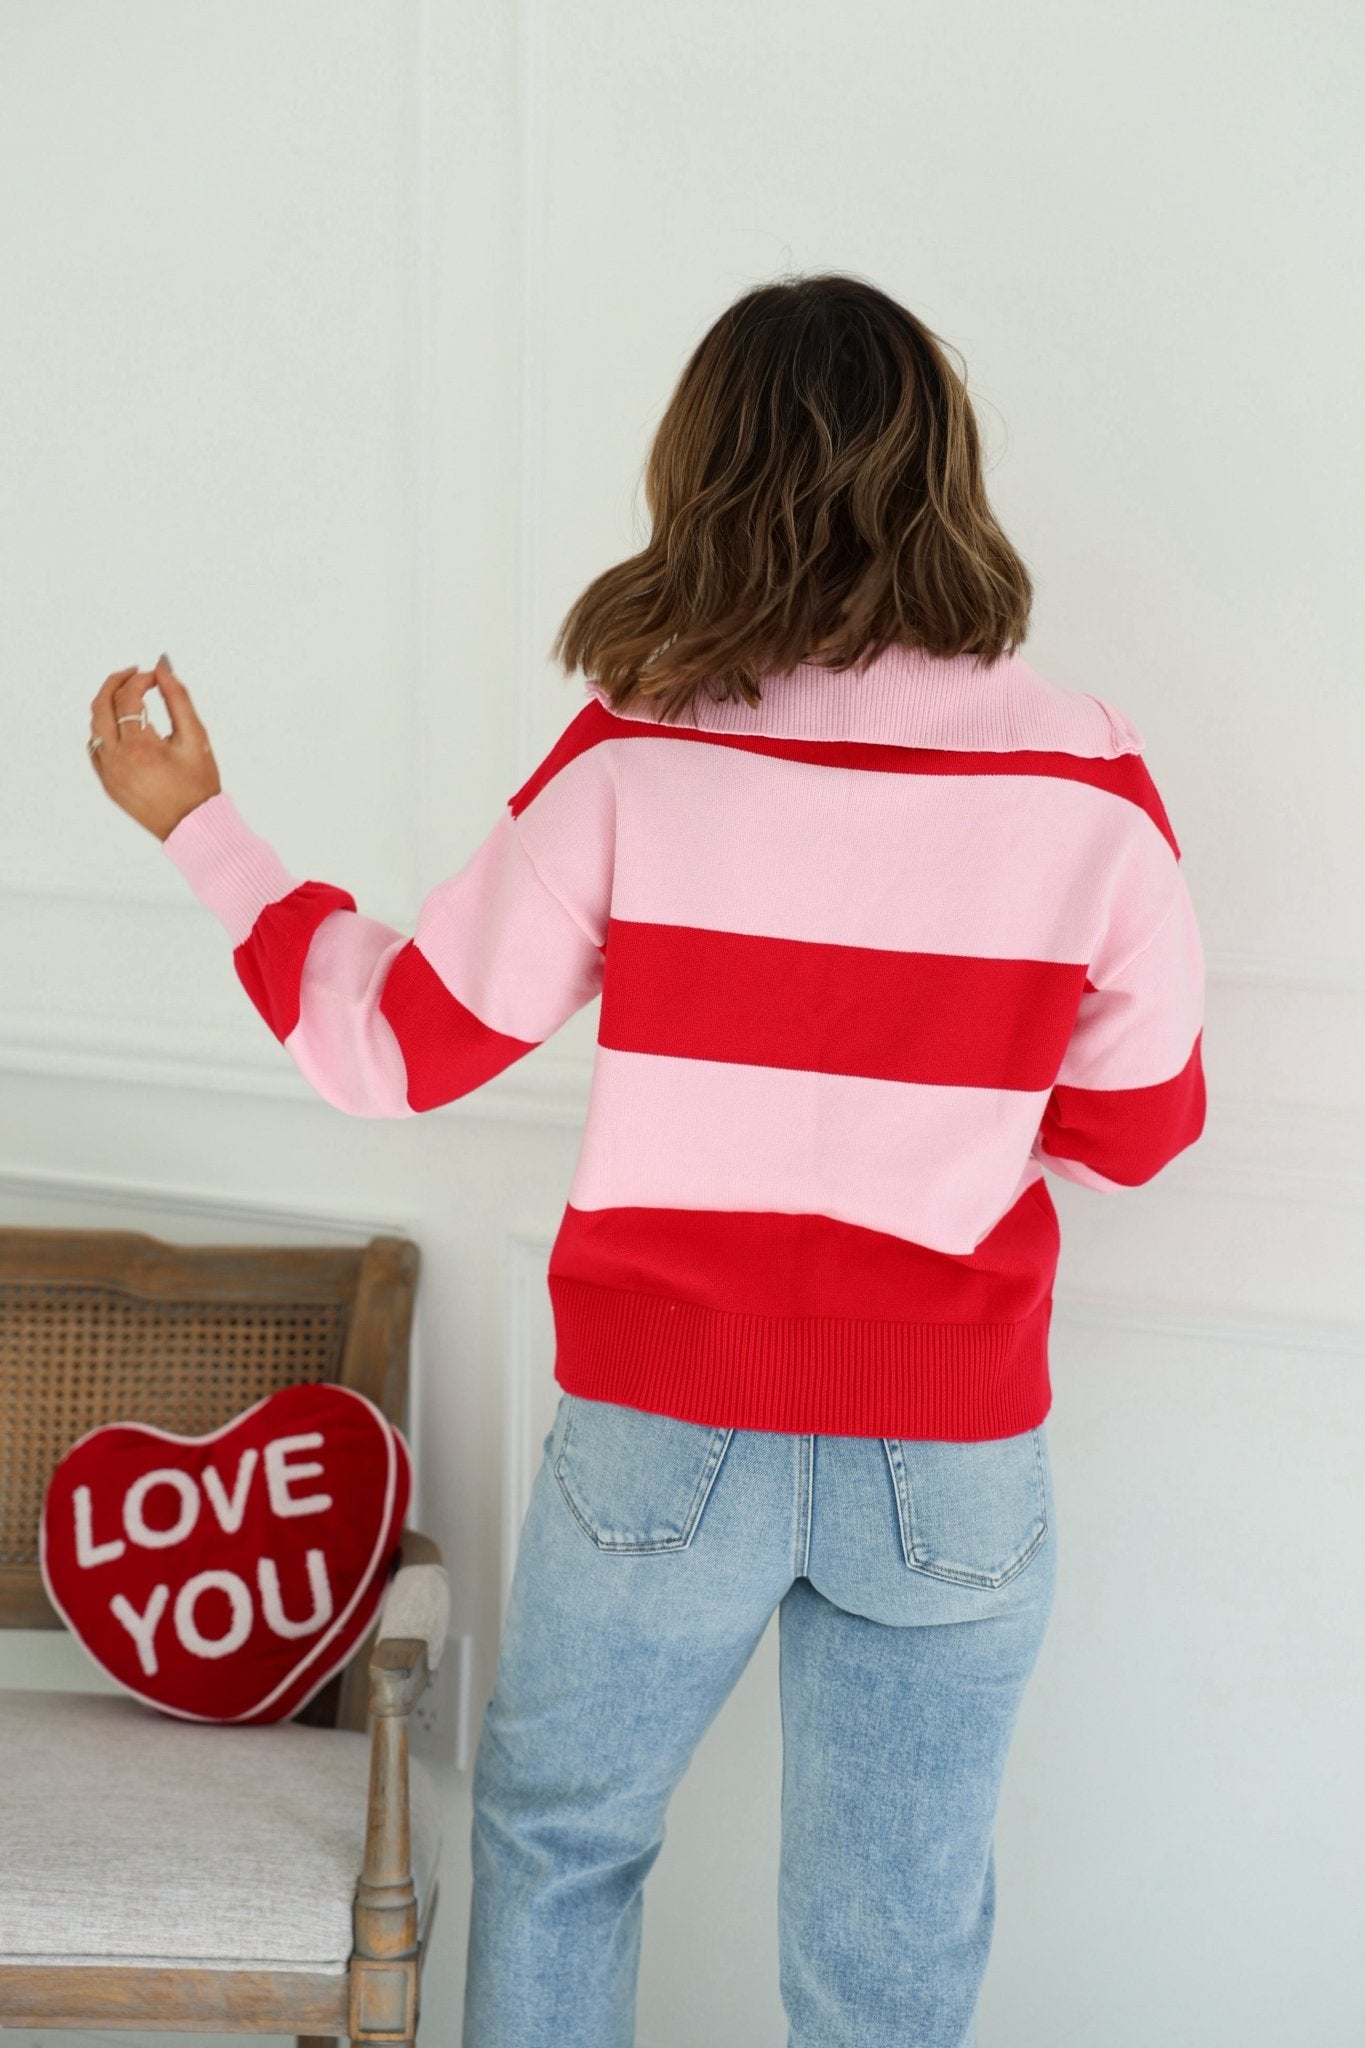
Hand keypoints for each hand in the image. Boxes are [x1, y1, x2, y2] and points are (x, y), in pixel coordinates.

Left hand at [88, 655, 221, 841]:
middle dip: (116, 683)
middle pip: (100, 706)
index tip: (156, 676)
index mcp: (139, 747)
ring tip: (130, 697)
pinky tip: (123, 726)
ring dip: (108, 705)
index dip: (141, 680)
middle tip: (134, 674)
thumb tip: (162, 668)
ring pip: (94, 726)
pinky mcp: (107, 783)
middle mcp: (116, 759)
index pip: (128, 698)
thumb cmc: (199, 785)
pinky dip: (105, 729)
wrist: (193, 826)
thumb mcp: (195, 737)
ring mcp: (107, 772)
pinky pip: (96, 747)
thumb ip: (178, 698)